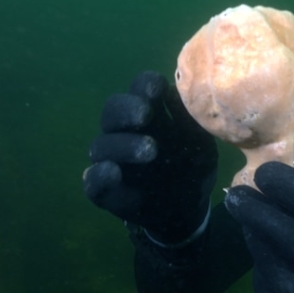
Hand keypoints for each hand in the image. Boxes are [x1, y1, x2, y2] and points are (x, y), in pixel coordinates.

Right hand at [83, 71, 217, 241]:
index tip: (157, 88)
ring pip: (102, 145)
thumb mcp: (200, 144)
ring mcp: (111, 160)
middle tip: (145, 115)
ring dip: (123, 145)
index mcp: (149, 114)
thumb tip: (189, 96)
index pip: (140, 89)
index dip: (145, 84)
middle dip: (127, 109)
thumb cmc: (192, 167)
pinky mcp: (103, 189)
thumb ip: (191, 123)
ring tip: (150, 151)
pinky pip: (93, 181)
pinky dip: (101, 175)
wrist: (187, 208)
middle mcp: (125, 132)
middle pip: (113, 110)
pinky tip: (114, 173)